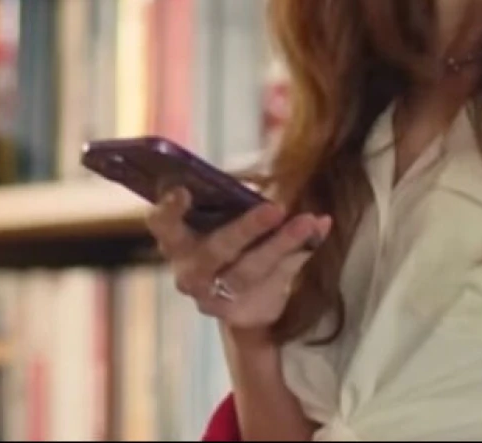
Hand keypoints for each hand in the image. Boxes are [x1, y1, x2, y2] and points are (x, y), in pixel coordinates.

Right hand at [147, 188, 331, 338]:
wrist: (240, 304)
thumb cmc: (228, 245)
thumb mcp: (225, 221)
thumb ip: (241, 199)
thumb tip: (276, 168)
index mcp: (177, 241)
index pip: (162, 223)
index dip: (168, 209)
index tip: (183, 192)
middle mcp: (191, 272)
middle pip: (216, 250)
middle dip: (247, 228)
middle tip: (275, 207)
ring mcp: (214, 297)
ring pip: (250, 270)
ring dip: (282, 243)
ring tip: (308, 222)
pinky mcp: (242, 312)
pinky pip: (276, 281)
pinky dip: (301, 254)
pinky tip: (319, 230)